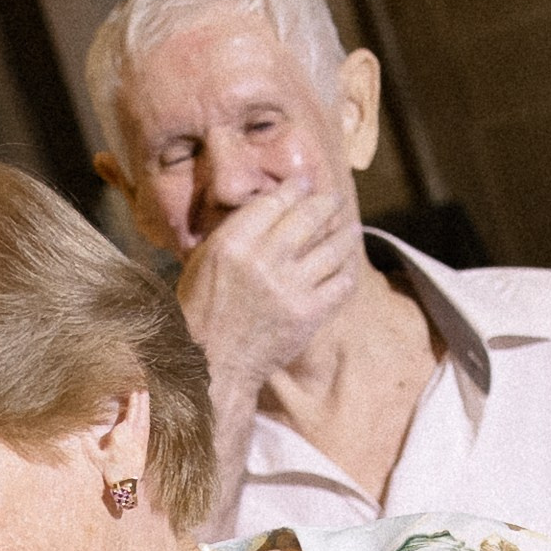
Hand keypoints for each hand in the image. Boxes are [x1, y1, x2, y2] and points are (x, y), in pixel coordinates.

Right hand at [175, 175, 359, 390]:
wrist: (212, 365)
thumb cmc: (201, 313)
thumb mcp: (203, 263)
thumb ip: (234, 234)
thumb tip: (267, 209)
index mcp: (232, 244)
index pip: (274, 202)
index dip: (294, 189)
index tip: (303, 184)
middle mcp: (263, 260)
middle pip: (308, 217)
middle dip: (325, 203)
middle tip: (332, 200)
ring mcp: (290, 287)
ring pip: (332, 248)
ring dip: (345, 234)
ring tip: (350, 229)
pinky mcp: (309, 313)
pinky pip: (341, 283)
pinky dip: (346, 271)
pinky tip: (346, 266)